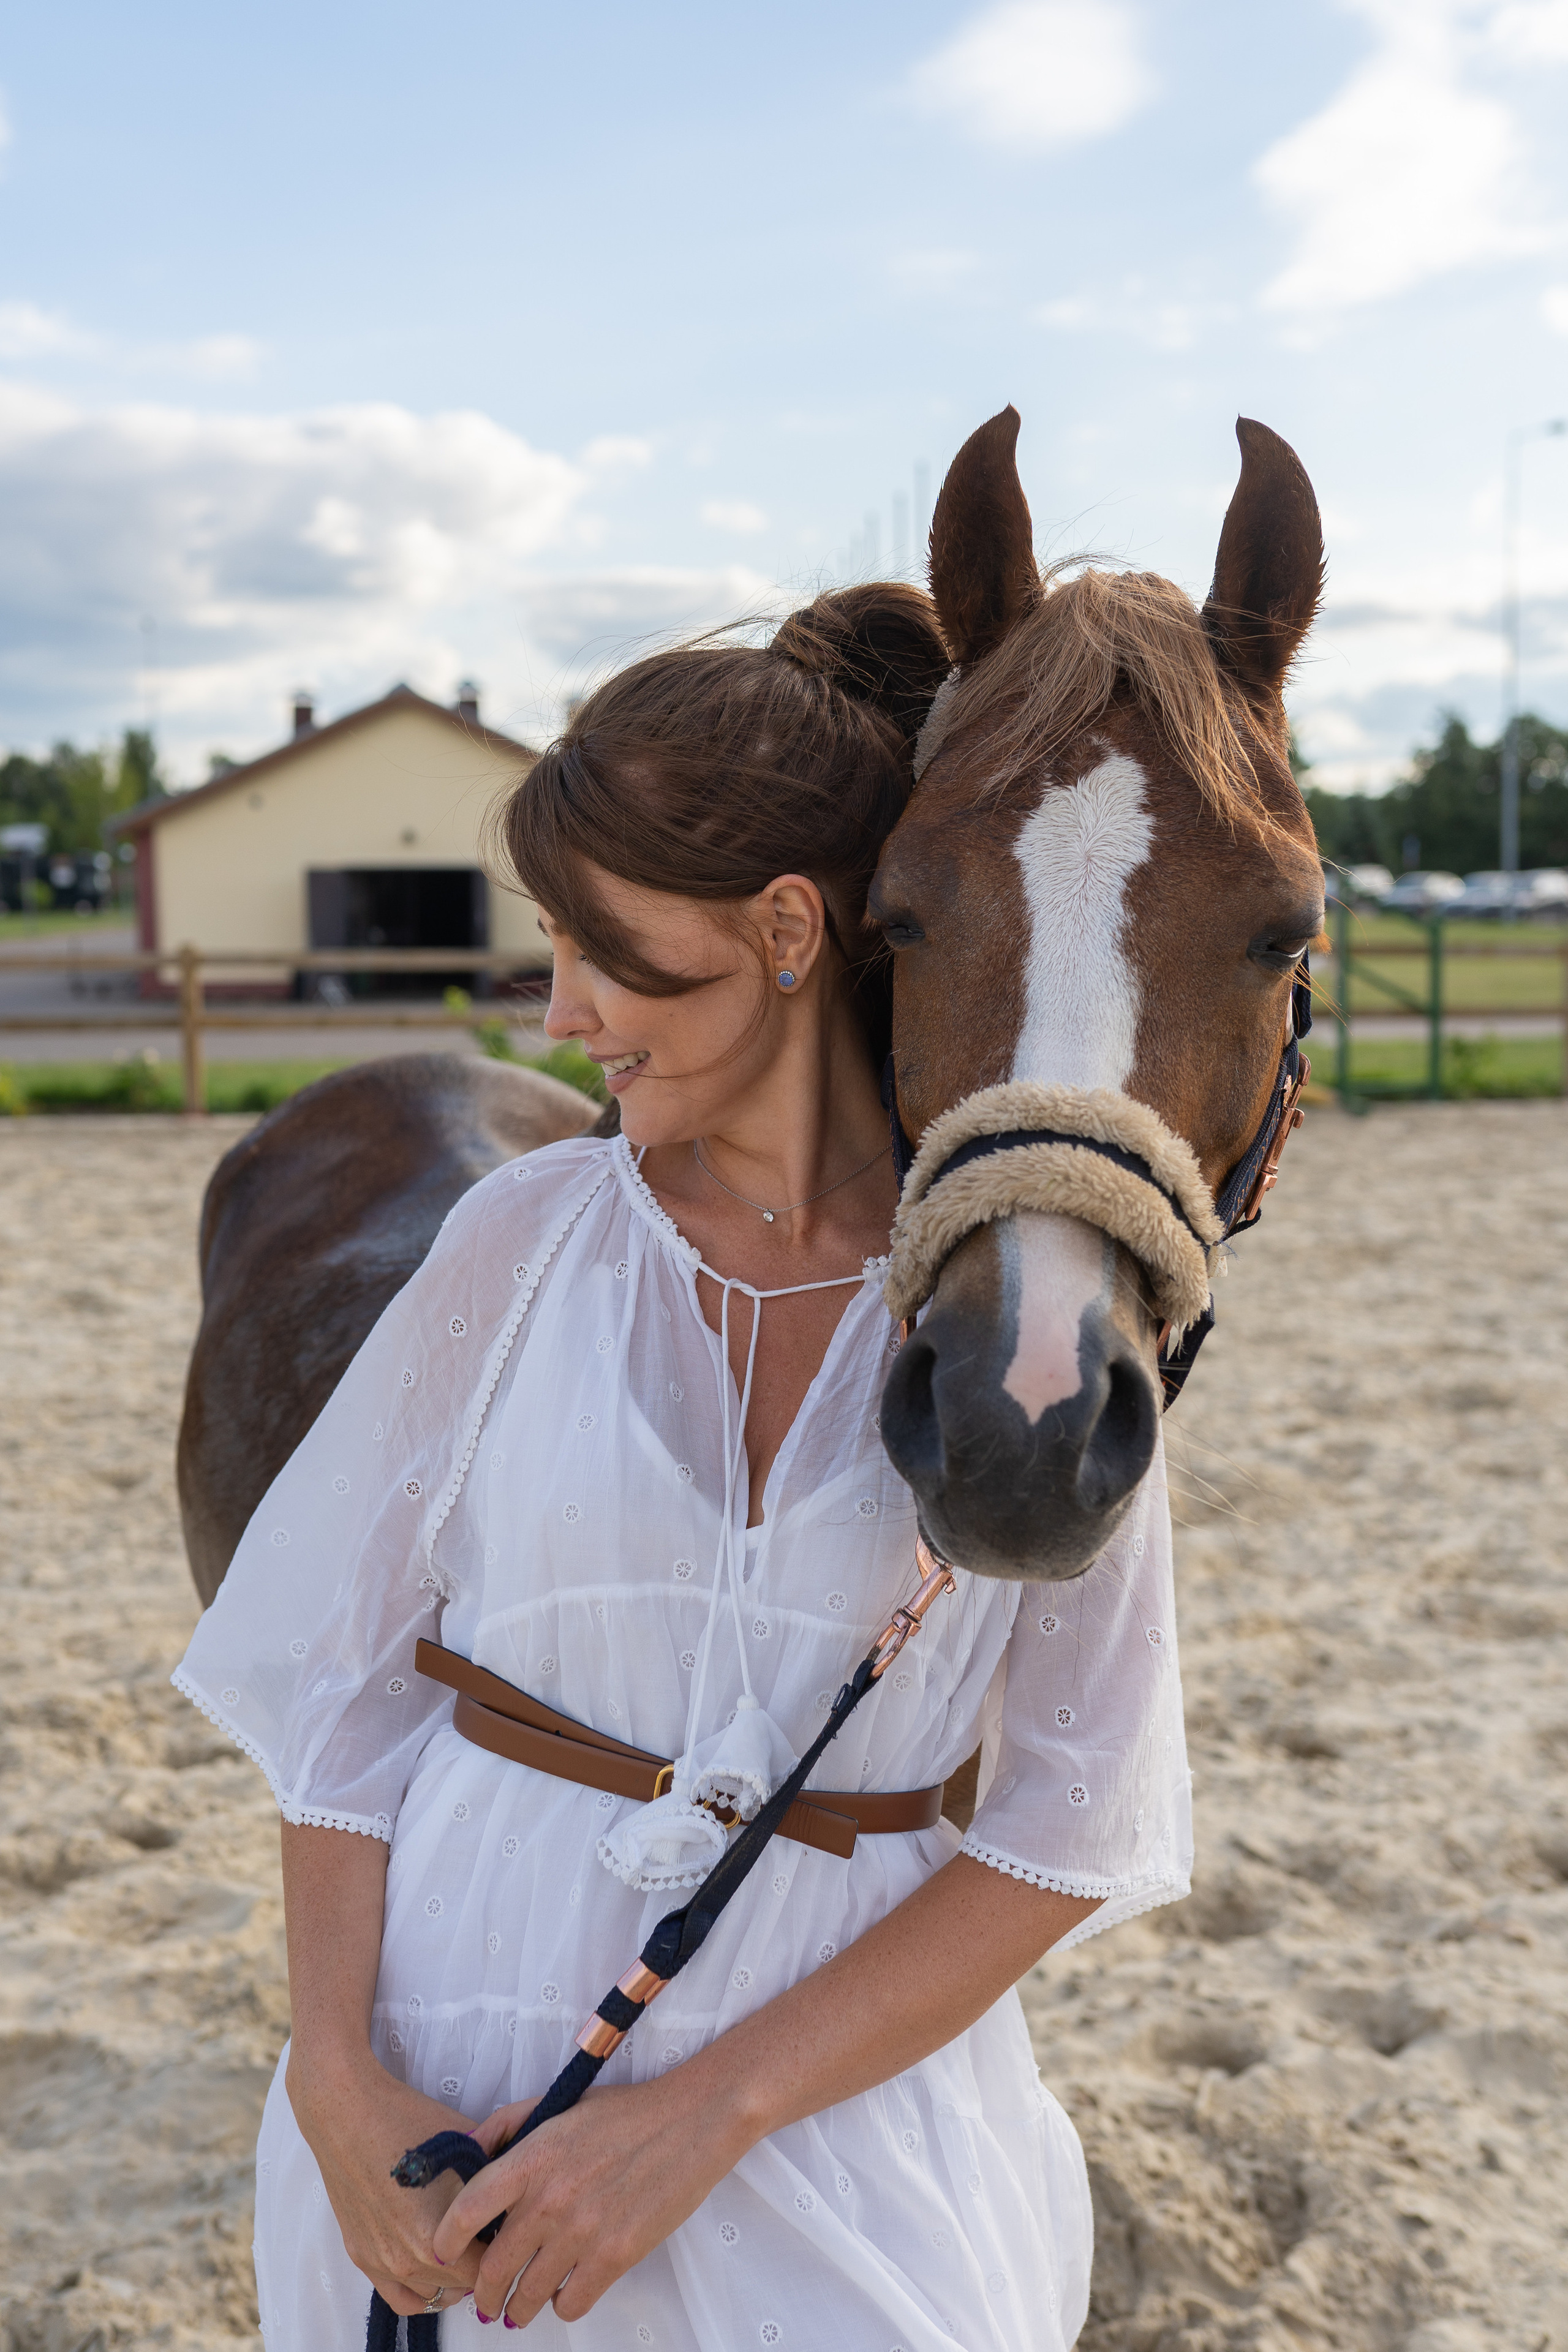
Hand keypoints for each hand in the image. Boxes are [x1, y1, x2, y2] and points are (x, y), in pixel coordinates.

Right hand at [286, 2046, 487, 2317]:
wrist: (348, 2114)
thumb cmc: (409, 2121)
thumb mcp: (468, 2145)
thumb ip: (493, 2181)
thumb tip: (515, 2201)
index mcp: (437, 2234)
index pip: (489, 2266)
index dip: (505, 2246)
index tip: (510, 2229)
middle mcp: (407, 2259)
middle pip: (463, 2284)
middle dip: (482, 2263)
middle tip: (492, 2238)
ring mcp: (381, 2262)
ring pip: (433, 2295)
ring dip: (454, 2281)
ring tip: (467, 2254)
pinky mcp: (360, 2257)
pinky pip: (400, 2297)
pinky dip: (422, 2290)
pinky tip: (436, 2270)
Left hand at [433, 2074, 747, 2325]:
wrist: (691, 2121)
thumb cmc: (625, 2111)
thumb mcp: (559, 2103)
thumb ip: (508, 2124)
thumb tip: (470, 2152)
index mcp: (531, 2158)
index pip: (465, 2212)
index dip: (446, 2242)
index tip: (445, 2256)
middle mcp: (549, 2199)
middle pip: (493, 2267)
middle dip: (482, 2293)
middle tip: (484, 2301)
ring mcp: (582, 2231)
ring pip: (528, 2295)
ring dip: (517, 2310)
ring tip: (517, 2311)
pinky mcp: (615, 2256)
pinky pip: (571, 2303)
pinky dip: (562, 2306)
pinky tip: (564, 2295)